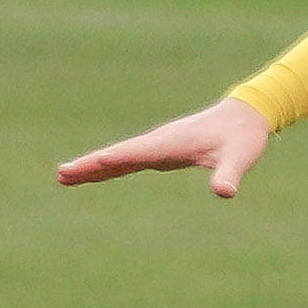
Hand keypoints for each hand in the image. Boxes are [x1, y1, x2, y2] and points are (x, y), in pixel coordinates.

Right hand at [57, 97, 274, 196]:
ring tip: (65, 176)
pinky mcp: (160, 150)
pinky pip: (129, 159)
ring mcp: (157, 146)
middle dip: (90, 165)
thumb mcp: (239, 158)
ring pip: (119, 157)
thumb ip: (230, 175)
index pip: (137, 153)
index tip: (92, 164)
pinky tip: (98, 172)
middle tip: (62, 175)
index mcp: (172, 143)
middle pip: (118, 155)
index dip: (114, 160)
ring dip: (93, 166)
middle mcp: (159, 142)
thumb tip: (224, 192)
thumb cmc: (243, 138)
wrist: (246, 115)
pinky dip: (109, 166)